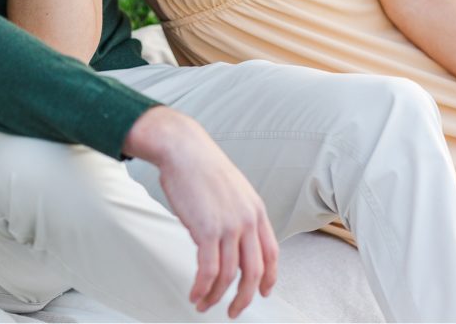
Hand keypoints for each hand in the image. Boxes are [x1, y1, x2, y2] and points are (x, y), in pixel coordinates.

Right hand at [123, 107, 278, 318]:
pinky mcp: (206, 229)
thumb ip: (238, 213)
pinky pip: (208, 270)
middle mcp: (247, 220)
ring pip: (229, 276)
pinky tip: (195, 293)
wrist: (183, 148)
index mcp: (256, 209)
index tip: (263, 292)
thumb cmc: (201, 165)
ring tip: (204, 304)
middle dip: (244, 298)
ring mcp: (228, 225)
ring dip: (216, 296)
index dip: (269, 278)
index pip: (272, 253)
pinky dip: (202, 287)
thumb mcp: (233, 188)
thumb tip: (231, 238)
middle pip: (254, 272)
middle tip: (233, 311)